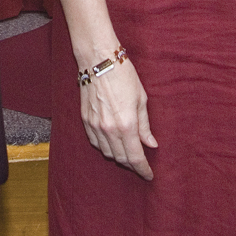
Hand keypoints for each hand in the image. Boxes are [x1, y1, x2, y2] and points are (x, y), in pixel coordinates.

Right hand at [79, 58, 157, 179]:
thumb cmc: (123, 76)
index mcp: (126, 124)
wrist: (98, 61)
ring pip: (107, 153)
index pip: (135, 157)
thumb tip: (151, 144)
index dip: (143, 169)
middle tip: (141, 164)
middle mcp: (109, 129)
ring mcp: (95, 126)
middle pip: (121, 158)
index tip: (149, 175)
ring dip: (119, 157)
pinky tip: (112, 144)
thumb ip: (145, 125)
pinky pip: (95, 143)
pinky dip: (105, 148)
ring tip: (128, 153)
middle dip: (132, 164)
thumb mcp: (141, 99)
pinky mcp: (85, 121)